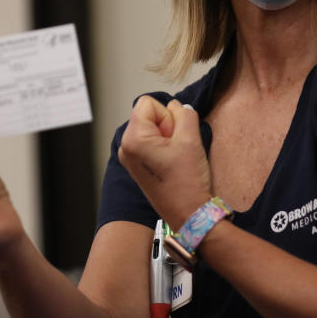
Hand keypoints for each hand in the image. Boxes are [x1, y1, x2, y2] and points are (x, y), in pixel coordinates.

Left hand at [118, 98, 211, 228]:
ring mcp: (130, 157)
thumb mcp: (190, 138)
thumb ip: (184, 113)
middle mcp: (125, 147)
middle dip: (167, 126)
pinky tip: (172, 162)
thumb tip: (178, 106)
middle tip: (177, 149)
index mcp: (132, 139)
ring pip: (152, 128)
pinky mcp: (137, 165)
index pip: (148, 103)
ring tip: (175, 157)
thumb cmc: (186, 182)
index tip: (174, 137)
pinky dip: (164, 146)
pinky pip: (151, 141)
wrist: (189, 214)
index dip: (167, 115)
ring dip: (168, 136)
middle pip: (148, 115)